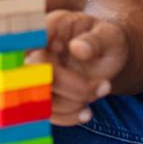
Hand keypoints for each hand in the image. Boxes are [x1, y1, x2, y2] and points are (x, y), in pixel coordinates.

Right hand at [26, 10, 129, 125]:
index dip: (40, 54)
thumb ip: (96, 40)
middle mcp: (37, 50)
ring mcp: (37, 74)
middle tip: (105, 86)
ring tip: (101, 92)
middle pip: (34, 72)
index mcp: (51, 27)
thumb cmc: (107, 41)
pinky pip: (45, 113)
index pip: (32, 39)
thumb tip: (78, 48)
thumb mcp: (110, 36)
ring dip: (72, 103)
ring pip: (39, 97)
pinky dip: (67, 116)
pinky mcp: (42, 95)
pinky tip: (86, 113)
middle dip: (71, 86)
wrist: (107, 57)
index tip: (64, 68)